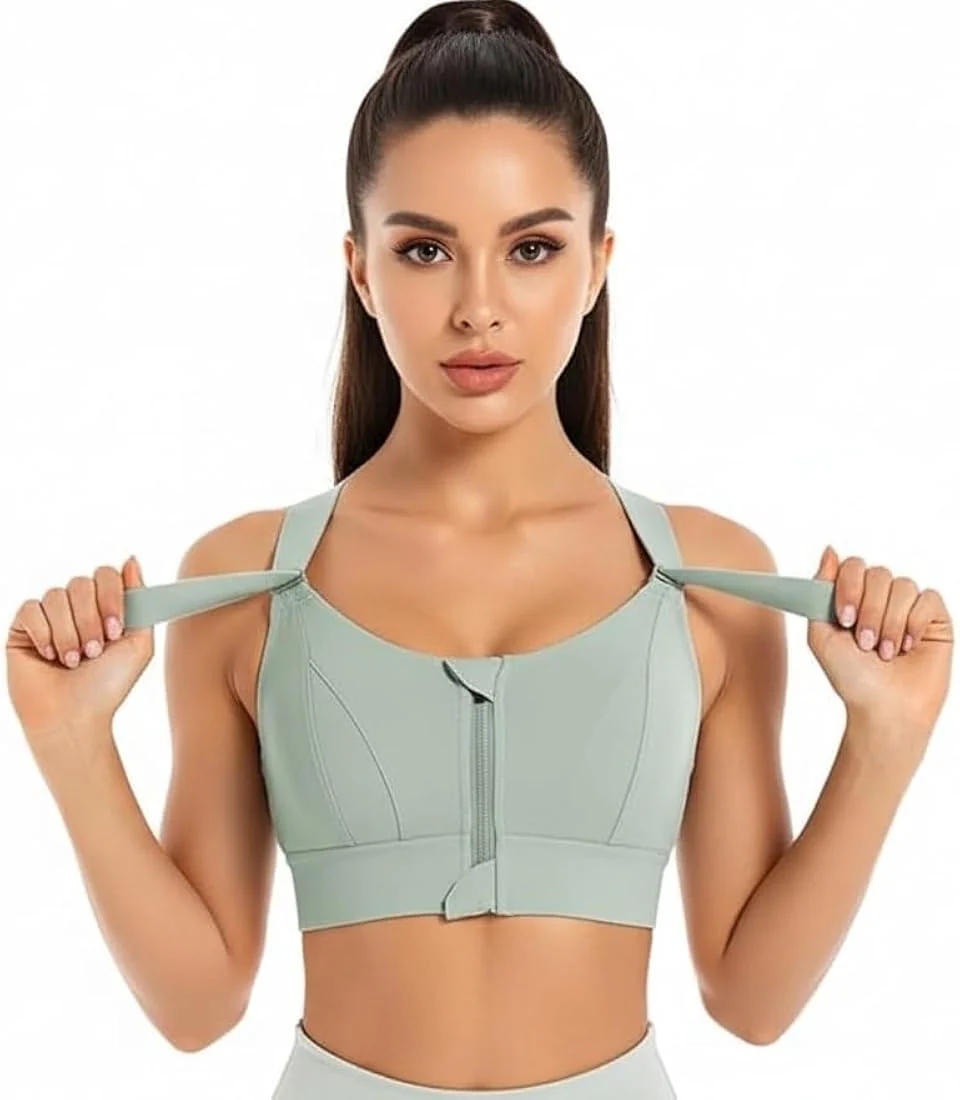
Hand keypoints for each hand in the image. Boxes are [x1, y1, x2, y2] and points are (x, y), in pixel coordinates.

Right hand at [5, 556, 153, 761]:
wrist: (74, 717)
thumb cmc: (106, 686)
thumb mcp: (138, 645)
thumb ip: (140, 601)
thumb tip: (131, 560)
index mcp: (104, 607)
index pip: (106, 574)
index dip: (111, 597)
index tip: (115, 629)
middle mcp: (76, 607)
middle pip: (81, 583)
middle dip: (91, 620)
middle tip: (94, 651)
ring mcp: (48, 616)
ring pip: (56, 596)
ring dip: (69, 633)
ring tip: (73, 661)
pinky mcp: (22, 627)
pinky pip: (31, 609)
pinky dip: (44, 635)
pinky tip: (50, 657)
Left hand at [807, 546, 952, 760]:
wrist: (885, 709)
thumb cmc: (852, 677)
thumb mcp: (821, 636)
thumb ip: (819, 592)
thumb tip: (829, 550)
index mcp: (853, 597)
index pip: (852, 566)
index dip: (848, 587)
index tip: (844, 618)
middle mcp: (881, 597)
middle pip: (878, 573)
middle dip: (869, 611)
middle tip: (865, 643)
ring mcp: (909, 605)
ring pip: (903, 586)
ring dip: (890, 622)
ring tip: (885, 651)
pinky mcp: (934, 617)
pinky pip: (928, 598)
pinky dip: (914, 623)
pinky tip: (908, 646)